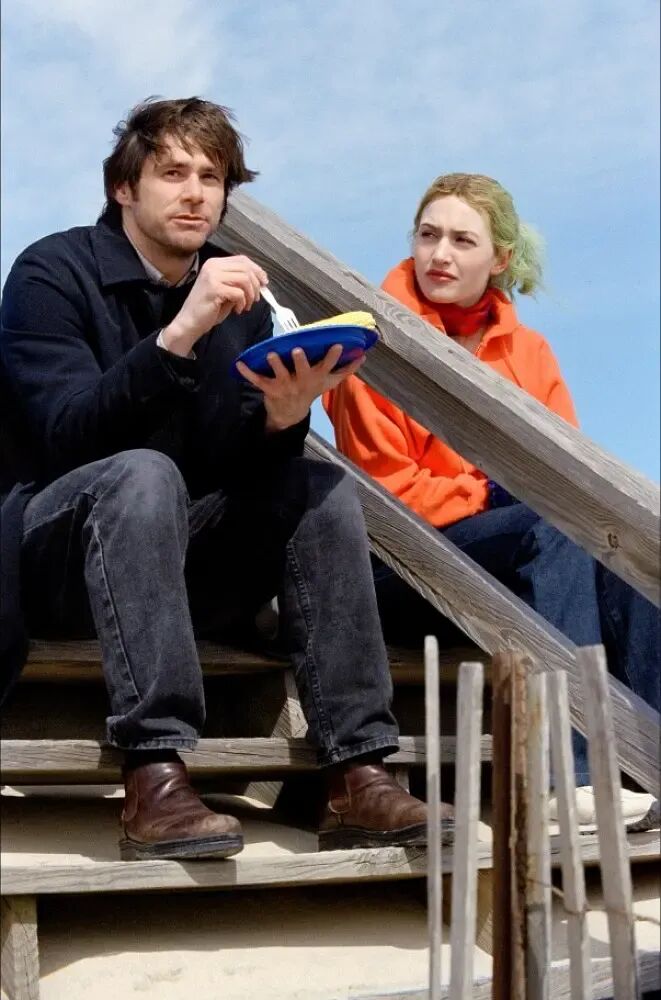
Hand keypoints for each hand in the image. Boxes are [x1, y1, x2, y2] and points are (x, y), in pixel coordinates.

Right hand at [161, 255, 267, 355]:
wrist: (190, 322)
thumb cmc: (208, 309)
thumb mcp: (226, 291)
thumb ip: (239, 283)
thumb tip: (260, 282)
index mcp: (215, 263)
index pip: (242, 260)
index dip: (257, 270)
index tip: (264, 282)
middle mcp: (213, 266)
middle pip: (246, 268)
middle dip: (256, 285)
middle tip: (255, 299)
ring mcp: (212, 276)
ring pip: (244, 279)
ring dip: (250, 295)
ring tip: (246, 306)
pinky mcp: (214, 288)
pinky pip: (238, 293)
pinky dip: (242, 303)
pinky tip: (237, 310)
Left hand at [236, 344, 366, 432]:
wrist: (290, 413)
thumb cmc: (311, 390)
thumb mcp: (330, 382)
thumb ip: (346, 369)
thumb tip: (362, 355)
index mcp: (317, 377)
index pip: (328, 366)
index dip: (332, 356)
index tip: (337, 345)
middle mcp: (302, 381)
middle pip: (303, 371)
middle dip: (301, 361)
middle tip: (297, 350)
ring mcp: (285, 386)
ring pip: (280, 374)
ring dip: (275, 364)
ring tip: (271, 353)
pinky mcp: (270, 389)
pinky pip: (258, 380)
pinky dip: (248, 373)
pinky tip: (239, 364)